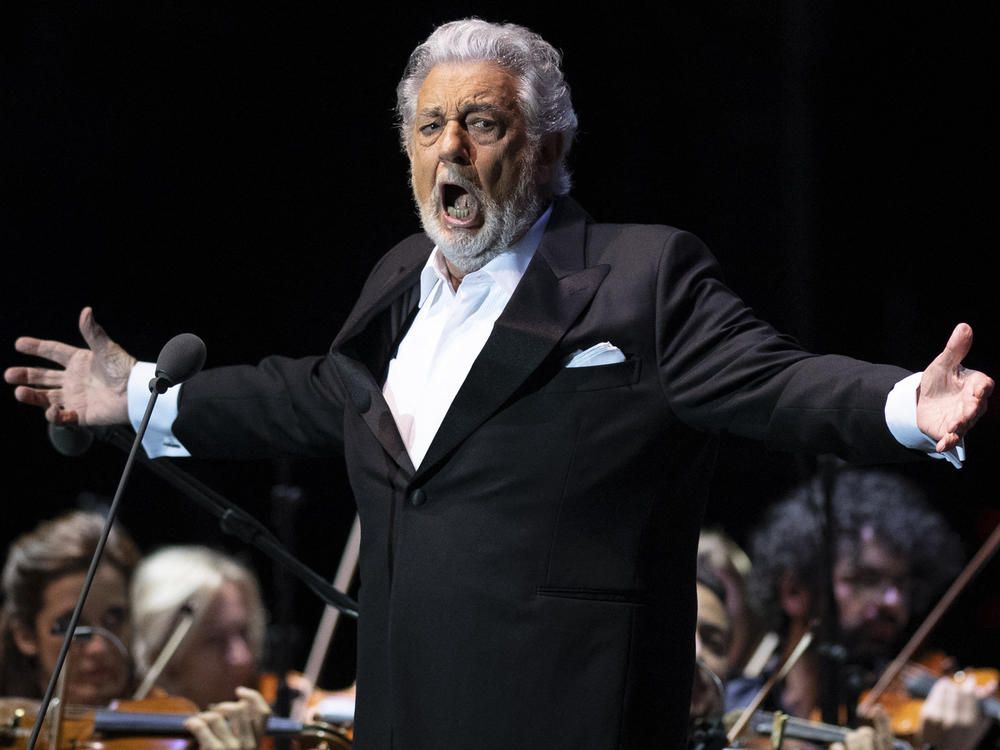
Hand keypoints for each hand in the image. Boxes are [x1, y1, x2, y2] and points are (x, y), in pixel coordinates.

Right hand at [4, 306, 134, 424]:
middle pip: (43, 376)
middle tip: (9, 374)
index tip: (19, 343)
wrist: (138, 394)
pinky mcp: (82, 414)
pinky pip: (63, 417)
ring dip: (32, 395)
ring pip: (47, 397)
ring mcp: (77, 397)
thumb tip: (86, 311)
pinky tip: (52, 410)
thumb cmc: (126, 369)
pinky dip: (55, 415)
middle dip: (25, 375)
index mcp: (80, 361)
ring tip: (19, 392)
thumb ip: (92, 332)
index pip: (52, 352)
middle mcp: (75, 379)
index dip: (36, 347)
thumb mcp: (107, 349)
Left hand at [183, 686, 270, 749]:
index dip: (253, 697)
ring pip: (217, 716)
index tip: (238, 692)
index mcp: (257, 745)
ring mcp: (233, 748)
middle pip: (238, 709)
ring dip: (203, 715)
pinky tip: (188, 724)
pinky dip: (192, 722)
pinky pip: (202, 725)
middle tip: (211, 713)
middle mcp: (249, 745)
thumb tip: (234, 706)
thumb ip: (241, 734)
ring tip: (197, 722)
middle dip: (222, 706)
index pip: (264, 713)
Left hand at [830, 706, 893, 749]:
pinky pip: (837, 746)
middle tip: (859, 744)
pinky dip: (837, 747)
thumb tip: (870, 728)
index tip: (878, 708)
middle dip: (861, 735)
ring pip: (851, 737)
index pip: (885, 739)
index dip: (883, 723)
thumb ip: (877, 746)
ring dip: (850, 743)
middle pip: (865, 734)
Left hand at [916, 323, 993, 453]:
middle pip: (977, 407)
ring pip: (966, 424)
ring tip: (953, 428)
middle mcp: (973, 403)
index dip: (983, 387)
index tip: (979, 389)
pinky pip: (952, 439)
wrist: (923, 400)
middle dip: (973, 409)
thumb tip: (964, 327)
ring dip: (960, 426)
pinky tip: (942, 446)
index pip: (984, 385)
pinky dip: (948, 442)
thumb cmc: (939, 381)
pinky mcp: (949, 431)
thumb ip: (955, 349)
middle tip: (968, 410)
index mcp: (975, 385)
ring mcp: (962, 419)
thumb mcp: (943, 364)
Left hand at [917, 674, 994, 749]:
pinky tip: (943, 685)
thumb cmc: (961, 739)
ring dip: (949, 686)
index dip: (970, 685)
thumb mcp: (976, 727)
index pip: (970, 695)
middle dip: (959, 686)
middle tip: (960, 685)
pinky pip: (935, 693)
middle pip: (957, 691)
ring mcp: (939, 716)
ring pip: (945, 689)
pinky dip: (940, 687)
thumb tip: (993, 684)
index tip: (971, 678)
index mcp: (970, 724)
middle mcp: (954, 720)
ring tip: (951, 686)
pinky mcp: (927, 713)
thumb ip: (984, 707)